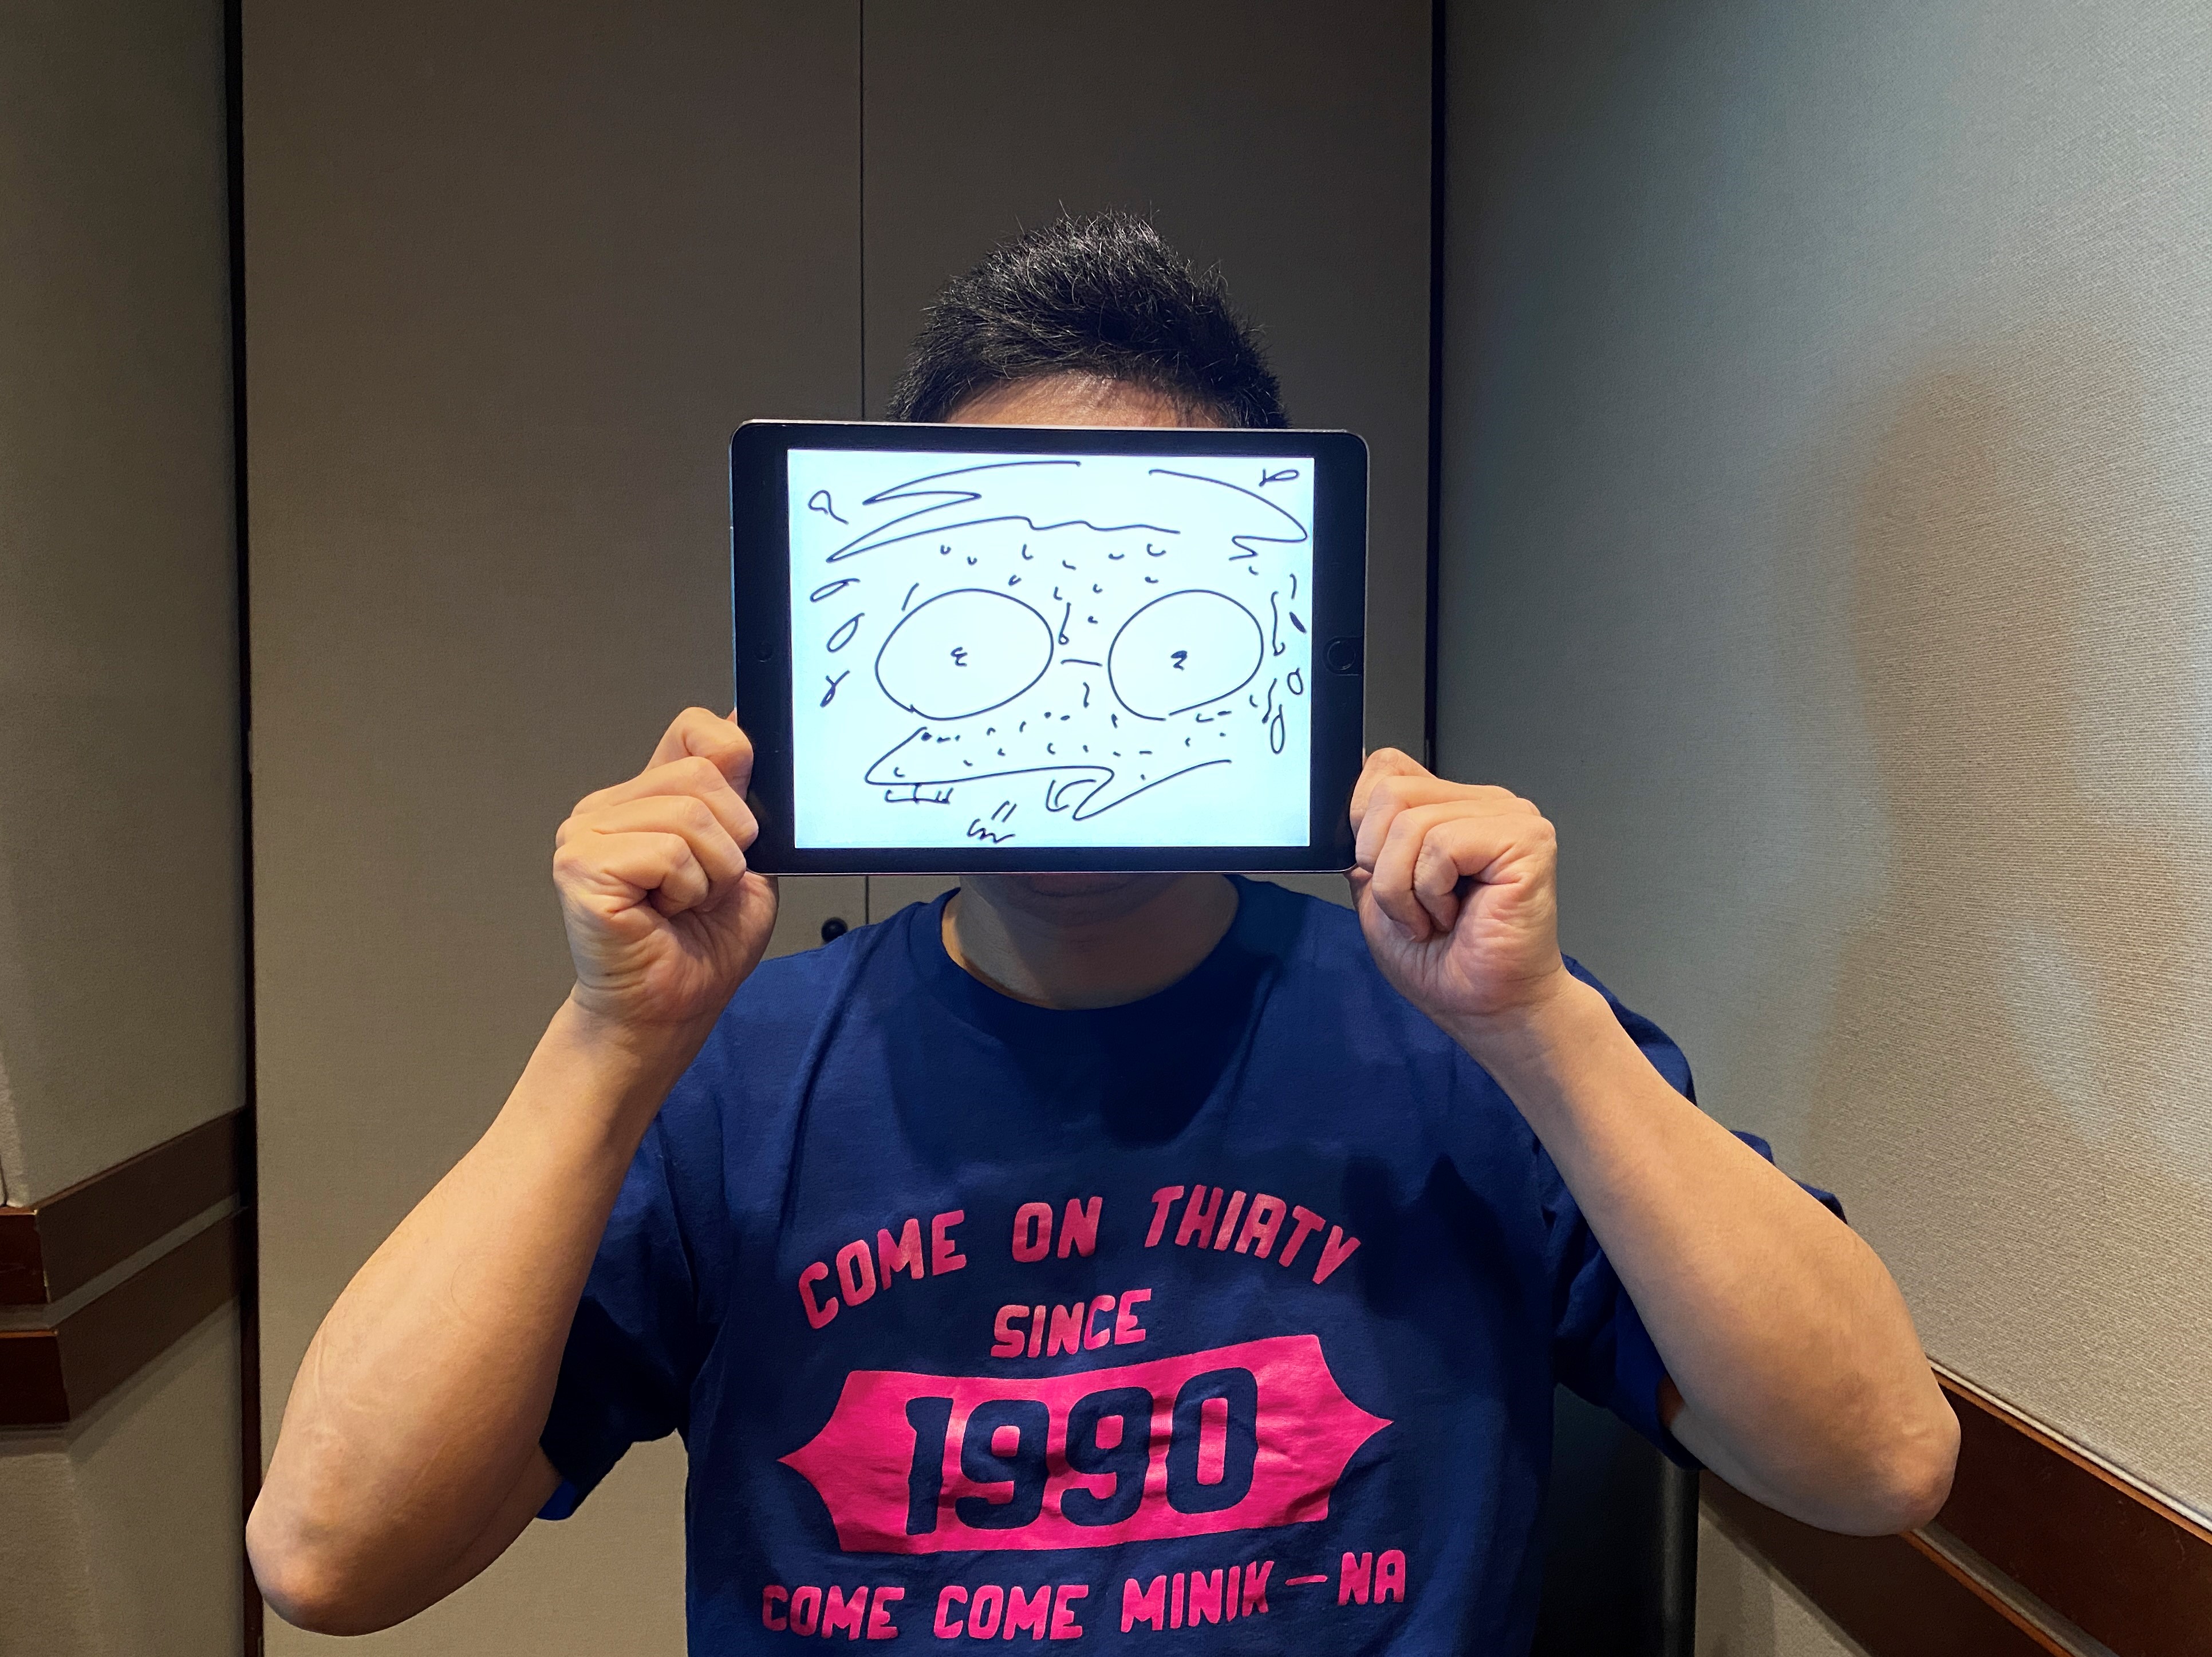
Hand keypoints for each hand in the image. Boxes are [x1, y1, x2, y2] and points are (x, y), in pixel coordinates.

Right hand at [552, 708, 777, 1032]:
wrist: (667, 1013)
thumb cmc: (700, 948)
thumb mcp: (747, 864)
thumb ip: (744, 800)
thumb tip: (750, 723)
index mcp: (648, 797)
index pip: (695, 729)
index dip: (733, 762)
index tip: (741, 823)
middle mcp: (611, 806)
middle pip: (704, 774)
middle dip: (733, 842)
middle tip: (709, 887)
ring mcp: (587, 831)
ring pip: (690, 814)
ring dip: (713, 873)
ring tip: (686, 905)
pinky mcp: (581, 864)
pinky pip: (668, 852)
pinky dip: (687, 890)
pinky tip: (663, 914)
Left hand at [1349, 749, 1571, 1034]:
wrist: (1487, 1009)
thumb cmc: (1443, 962)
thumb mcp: (1377, 894)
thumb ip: (1364, 846)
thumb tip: (1337, 809)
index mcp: (1450, 807)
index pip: (1386, 768)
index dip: (1361, 820)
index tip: (1375, 872)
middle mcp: (1482, 803)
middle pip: (1389, 791)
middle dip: (1378, 864)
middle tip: (1408, 908)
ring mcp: (1508, 816)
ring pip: (1409, 821)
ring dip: (1403, 889)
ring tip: (1432, 919)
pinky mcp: (1525, 839)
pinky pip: (1442, 845)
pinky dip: (1430, 892)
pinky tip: (1454, 916)